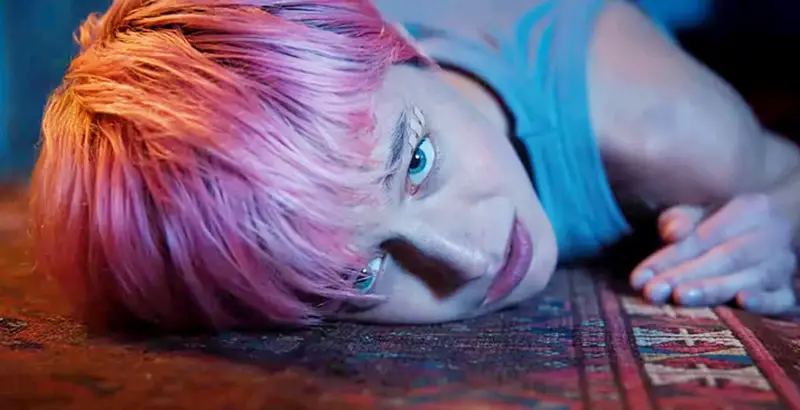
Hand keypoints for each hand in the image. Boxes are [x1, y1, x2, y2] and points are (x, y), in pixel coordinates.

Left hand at [629, 194, 797, 314]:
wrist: (781, 229)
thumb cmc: (727, 225)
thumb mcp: (703, 214)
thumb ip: (681, 220)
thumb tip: (672, 233)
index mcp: (749, 209)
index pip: (702, 236)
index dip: (668, 257)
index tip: (638, 278)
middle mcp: (771, 235)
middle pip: (724, 257)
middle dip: (684, 275)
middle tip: (652, 291)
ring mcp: (784, 264)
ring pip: (749, 277)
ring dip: (714, 288)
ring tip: (680, 297)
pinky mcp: (791, 291)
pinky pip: (783, 297)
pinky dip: (766, 300)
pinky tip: (743, 301)